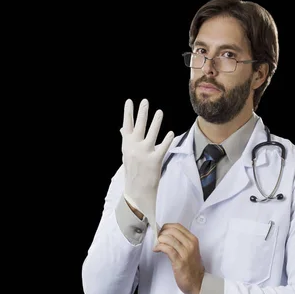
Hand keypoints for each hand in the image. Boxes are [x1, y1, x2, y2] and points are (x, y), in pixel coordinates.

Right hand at [120, 99, 173, 234]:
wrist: (136, 192)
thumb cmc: (133, 171)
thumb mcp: (127, 154)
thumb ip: (127, 140)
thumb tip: (122, 128)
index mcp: (127, 145)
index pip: (127, 125)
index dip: (128, 113)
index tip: (129, 101)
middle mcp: (134, 147)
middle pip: (139, 126)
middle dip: (142, 113)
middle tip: (145, 101)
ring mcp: (144, 153)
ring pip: (151, 134)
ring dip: (155, 122)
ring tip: (159, 112)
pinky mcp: (155, 161)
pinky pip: (163, 147)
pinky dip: (167, 140)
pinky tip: (171, 133)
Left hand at [153, 223, 204, 293]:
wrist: (198, 282)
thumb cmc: (192, 267)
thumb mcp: (191, 250)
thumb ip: (182, 241)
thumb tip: (167, 235)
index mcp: (193, 240)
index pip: (178, 226)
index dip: (167, 226)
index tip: (161, 230)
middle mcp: (190, 245)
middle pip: (172, 231)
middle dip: (161, 232)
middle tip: (157, 237)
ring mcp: (185, 253)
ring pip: (169, 239)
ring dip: (159, 240)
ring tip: (157, 244)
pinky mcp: (179, 261)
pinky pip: (167, 249)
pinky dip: (159, 247)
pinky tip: (156, 249)